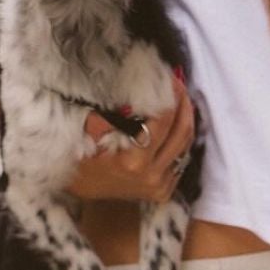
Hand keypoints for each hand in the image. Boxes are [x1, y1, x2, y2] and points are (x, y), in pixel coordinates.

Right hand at [65, 76, 195, 202]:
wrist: (82, 192)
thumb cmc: (82, 160)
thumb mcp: (88, 134)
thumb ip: (110, 113)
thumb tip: (135, 89)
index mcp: (133, 161)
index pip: (163, 120)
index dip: (167, 95)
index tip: (167, 77)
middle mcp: (152, 175)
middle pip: (181, 131)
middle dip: (183, 103)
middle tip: (179, 84)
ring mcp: (160, 185)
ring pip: (186, 146)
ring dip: (186, 119)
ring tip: (181, 98)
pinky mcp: (164, 191)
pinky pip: (181, 160)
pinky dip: (181, 139)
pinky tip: (177, 123)